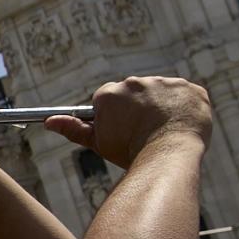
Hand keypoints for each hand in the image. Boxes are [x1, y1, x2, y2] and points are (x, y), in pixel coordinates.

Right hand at [43, 76, 211, 170]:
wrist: (167, 156)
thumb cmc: (129, 152)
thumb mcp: (99, 142)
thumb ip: (74, 128)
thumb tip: (48, 121)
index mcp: (111, 93)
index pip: (111, 99)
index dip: (118, 117)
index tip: (124, 131)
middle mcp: (137, 82)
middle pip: (137, 93)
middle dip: (141, 109)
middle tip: (145, 132)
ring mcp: (166, 83)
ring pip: (163, 93)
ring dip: (164, 107)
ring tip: (165, 131)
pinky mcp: (191, 88)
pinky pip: (188, 95)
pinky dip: (186, 108)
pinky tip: (182, 124)